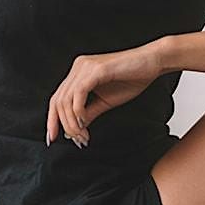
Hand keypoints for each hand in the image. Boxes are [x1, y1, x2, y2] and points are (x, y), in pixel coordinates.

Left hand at [46, 42, 165, 147]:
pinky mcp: (95, 69)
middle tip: (77, 141)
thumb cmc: (132, 78)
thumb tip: (74, 128)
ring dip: (72, 122)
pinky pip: (79, 93)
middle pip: (58, 101)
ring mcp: (85, 67)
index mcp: (78, 73)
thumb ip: (89, 112)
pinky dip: (78, 111)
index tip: (52, 138)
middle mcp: (78, 68)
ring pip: (66, 99)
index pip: (56, 98)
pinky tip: (84, 122)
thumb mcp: (105, 101)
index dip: (52, 119)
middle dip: (64, 125)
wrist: (152, 62)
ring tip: (83, 136)